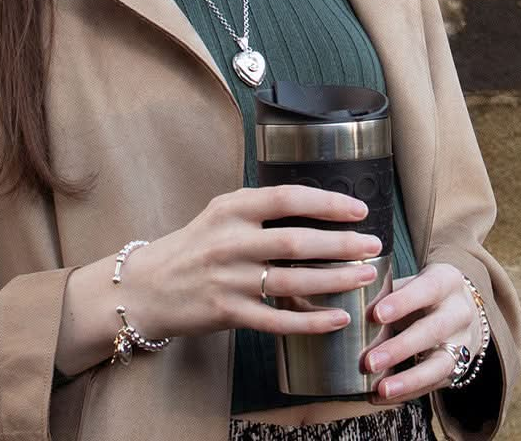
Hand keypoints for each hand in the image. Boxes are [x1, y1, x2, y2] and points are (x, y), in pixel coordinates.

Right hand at [118, 186, 383, 341]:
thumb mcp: (221, 214)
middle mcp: (230, 241)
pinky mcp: (227, 313)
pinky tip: (339, 318)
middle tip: (373, 245)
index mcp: (232, 208)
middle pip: (296, 241)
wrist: (147, 286)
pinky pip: (278, 319)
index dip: (327, 204)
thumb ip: (260, 209)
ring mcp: (229, 279)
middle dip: (341, 244)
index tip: (359, 209)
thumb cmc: (194, 246)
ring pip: (293, 281)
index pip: (287, 198)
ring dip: (335, 279)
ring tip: (365, 275)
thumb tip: (315, 206)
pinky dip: (312, 321)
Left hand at [362, 264, 483, 401]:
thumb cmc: (424, 292)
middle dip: (400, 348)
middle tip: (370, 361)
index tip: (376, 314)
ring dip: (408, 380)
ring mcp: (463, 343)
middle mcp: (460, 313)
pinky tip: (383, 396)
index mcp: (447, 281)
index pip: (426, 289)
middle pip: (433, 331)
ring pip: (439, 365)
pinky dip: (408, 392)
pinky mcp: (459, 368)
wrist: (462, 307)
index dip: (402, 302)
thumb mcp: (412, 281)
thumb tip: (354, 307)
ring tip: (381, 389)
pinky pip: (434, 384)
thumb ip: (388, 292)